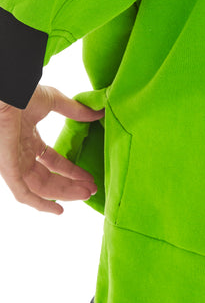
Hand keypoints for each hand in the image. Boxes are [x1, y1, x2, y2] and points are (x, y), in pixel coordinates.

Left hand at [0, 84, 104, 214]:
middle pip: (48, 179)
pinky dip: (40, 204)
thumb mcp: (54, 102)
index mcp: (29, 140)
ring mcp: (14, 164)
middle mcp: (21, 155)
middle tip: (91, 190)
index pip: (53, 163)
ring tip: (85, 195)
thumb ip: (75, 111)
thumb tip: (98, 114)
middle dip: (70, 186)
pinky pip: (23, 193)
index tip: (90, 178)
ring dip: (63, 193)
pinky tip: (58, 209)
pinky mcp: (8, 169)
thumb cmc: (23, 93)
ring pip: (40, 188)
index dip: (72, 172)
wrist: (9, 93)